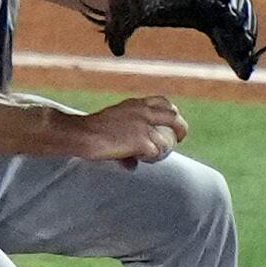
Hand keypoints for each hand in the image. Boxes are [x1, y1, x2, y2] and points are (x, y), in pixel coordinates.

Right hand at [67, 94, 186, 165]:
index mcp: (136, 104)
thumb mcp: (113, 126)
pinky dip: (150, 158)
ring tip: (151, 156)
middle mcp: (143, 112)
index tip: (172, 121)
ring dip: (161, 150)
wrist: (84, 134)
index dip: (172, 112)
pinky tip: (140, 159)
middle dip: (181, 128)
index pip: (163, 102)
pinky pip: (155, 153)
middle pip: (173, 117)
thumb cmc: (92, 130)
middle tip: (180, 138)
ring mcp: (144, 126)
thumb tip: (132, 164)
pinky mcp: (142, 141)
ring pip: (165, 141)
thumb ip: (127, 140)